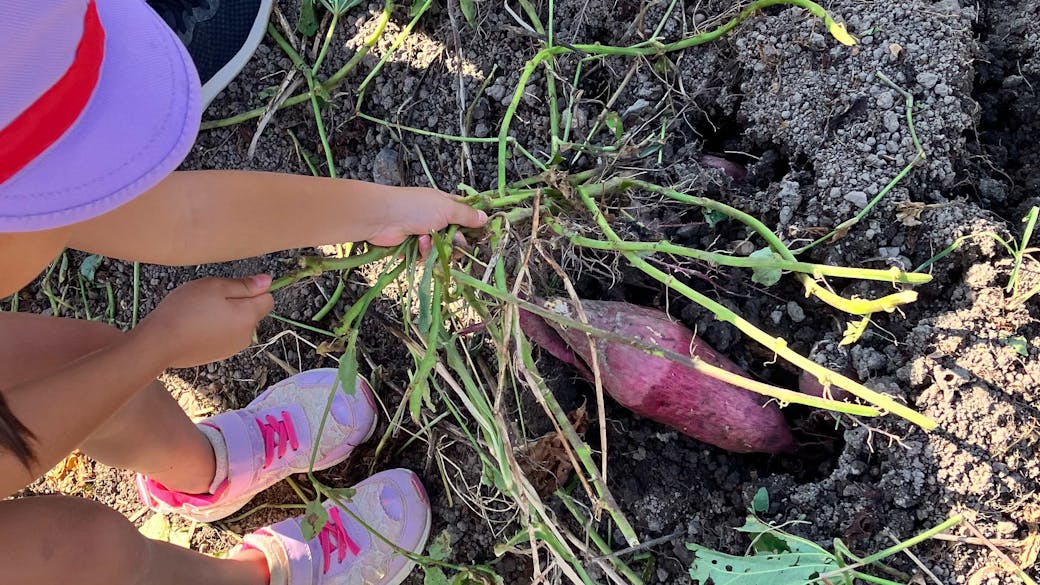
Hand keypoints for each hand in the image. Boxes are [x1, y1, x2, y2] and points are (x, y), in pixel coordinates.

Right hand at [134, 275, 273, 367]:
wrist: (161, 342)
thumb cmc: (187, 309)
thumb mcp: (216, 287)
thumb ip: (245, 285)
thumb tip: (268, 282)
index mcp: (250, 316)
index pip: (268, 299)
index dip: (253, 290)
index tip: (230, 288)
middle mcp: (247, 335)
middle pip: (252, 312)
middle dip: (237, 303)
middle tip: (211, 298)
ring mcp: (233, 348)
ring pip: (237, 324)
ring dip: (226, 316)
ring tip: (201, 312)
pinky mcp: (218, 355)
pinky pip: (224, 335)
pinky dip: (216, 329)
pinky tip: (196, 326)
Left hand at [364, 187, 487, 247]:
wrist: (382, 218)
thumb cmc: (415, 207)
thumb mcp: (446, 208)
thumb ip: (467, 215)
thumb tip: (486, 218)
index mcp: (445, 204)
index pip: (466, 214)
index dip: (474, 224)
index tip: (482, 234)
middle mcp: (437, 218)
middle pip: (458, 237)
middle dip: (457, 242)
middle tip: (456, 243)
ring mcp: (426, 233)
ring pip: (444, 249)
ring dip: (439, 247)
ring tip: (427, 240)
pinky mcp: (415, 248)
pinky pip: (429, 256)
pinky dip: (426, 252)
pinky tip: (419, 244)